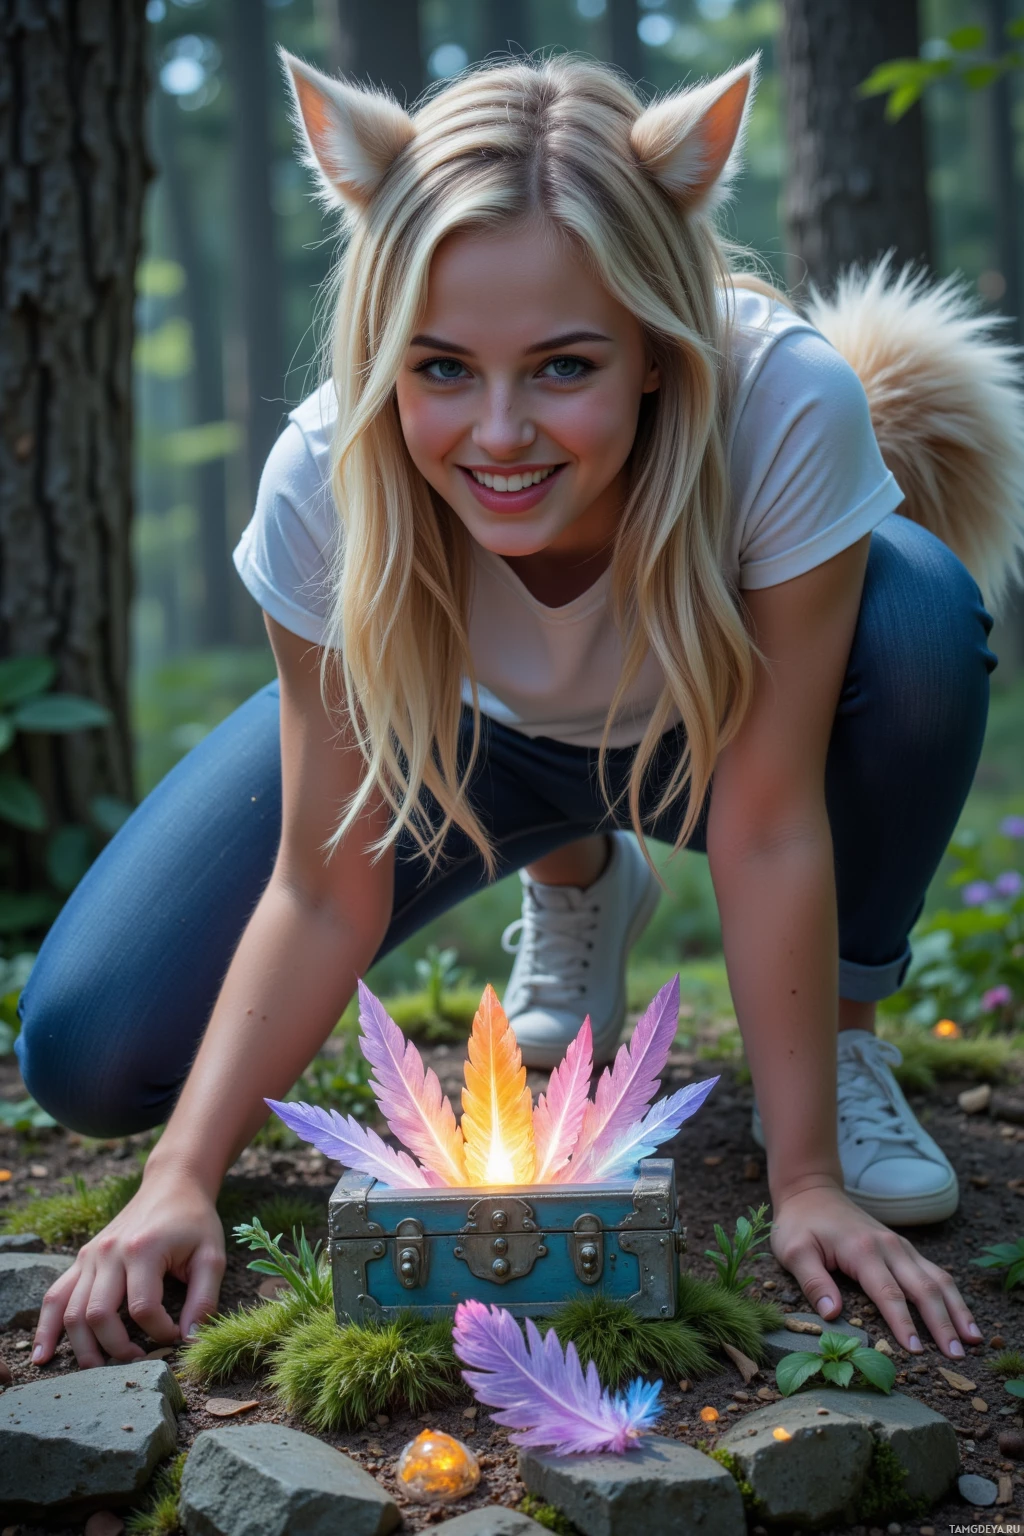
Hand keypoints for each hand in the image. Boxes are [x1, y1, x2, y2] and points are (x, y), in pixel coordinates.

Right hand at [32, 1167, 225, 1369]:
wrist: (171, 1185)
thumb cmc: (194, 1221)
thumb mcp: (212, 1256)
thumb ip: (204, 1300)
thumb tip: (191, 1342)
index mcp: (143, 1249)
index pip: (143, 1309)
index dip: (160, 1331)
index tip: (177, 1335)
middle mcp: (109, 1252)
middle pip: (99, 1315)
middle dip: (117, 1349)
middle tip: (139, 1362)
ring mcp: (90, 1256)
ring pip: (72, 1313)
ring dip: (83, 1348)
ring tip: (101, 1370)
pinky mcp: (81, 1259)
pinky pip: (55, 1296)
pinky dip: (46, 1328)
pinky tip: (42, 1356)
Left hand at [770, 1179, 981, 1359]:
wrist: (812, 1191)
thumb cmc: (800, 1224)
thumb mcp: (793, 1251)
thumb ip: (813, 1281)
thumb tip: (832, 1314)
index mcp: (863, 1250)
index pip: (889, 1293)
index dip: (903, 1323)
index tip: (916, 1351)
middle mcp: (889, 1247)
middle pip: (924, 1288)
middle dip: (943, 1323)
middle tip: (958, 1356)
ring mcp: (900, 1246)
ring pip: (938, 1278)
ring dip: (957, 1309)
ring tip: (974, 1339)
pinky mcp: (904, 1249)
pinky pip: (934, 1272)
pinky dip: (951, 1295)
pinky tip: (962, 1315)